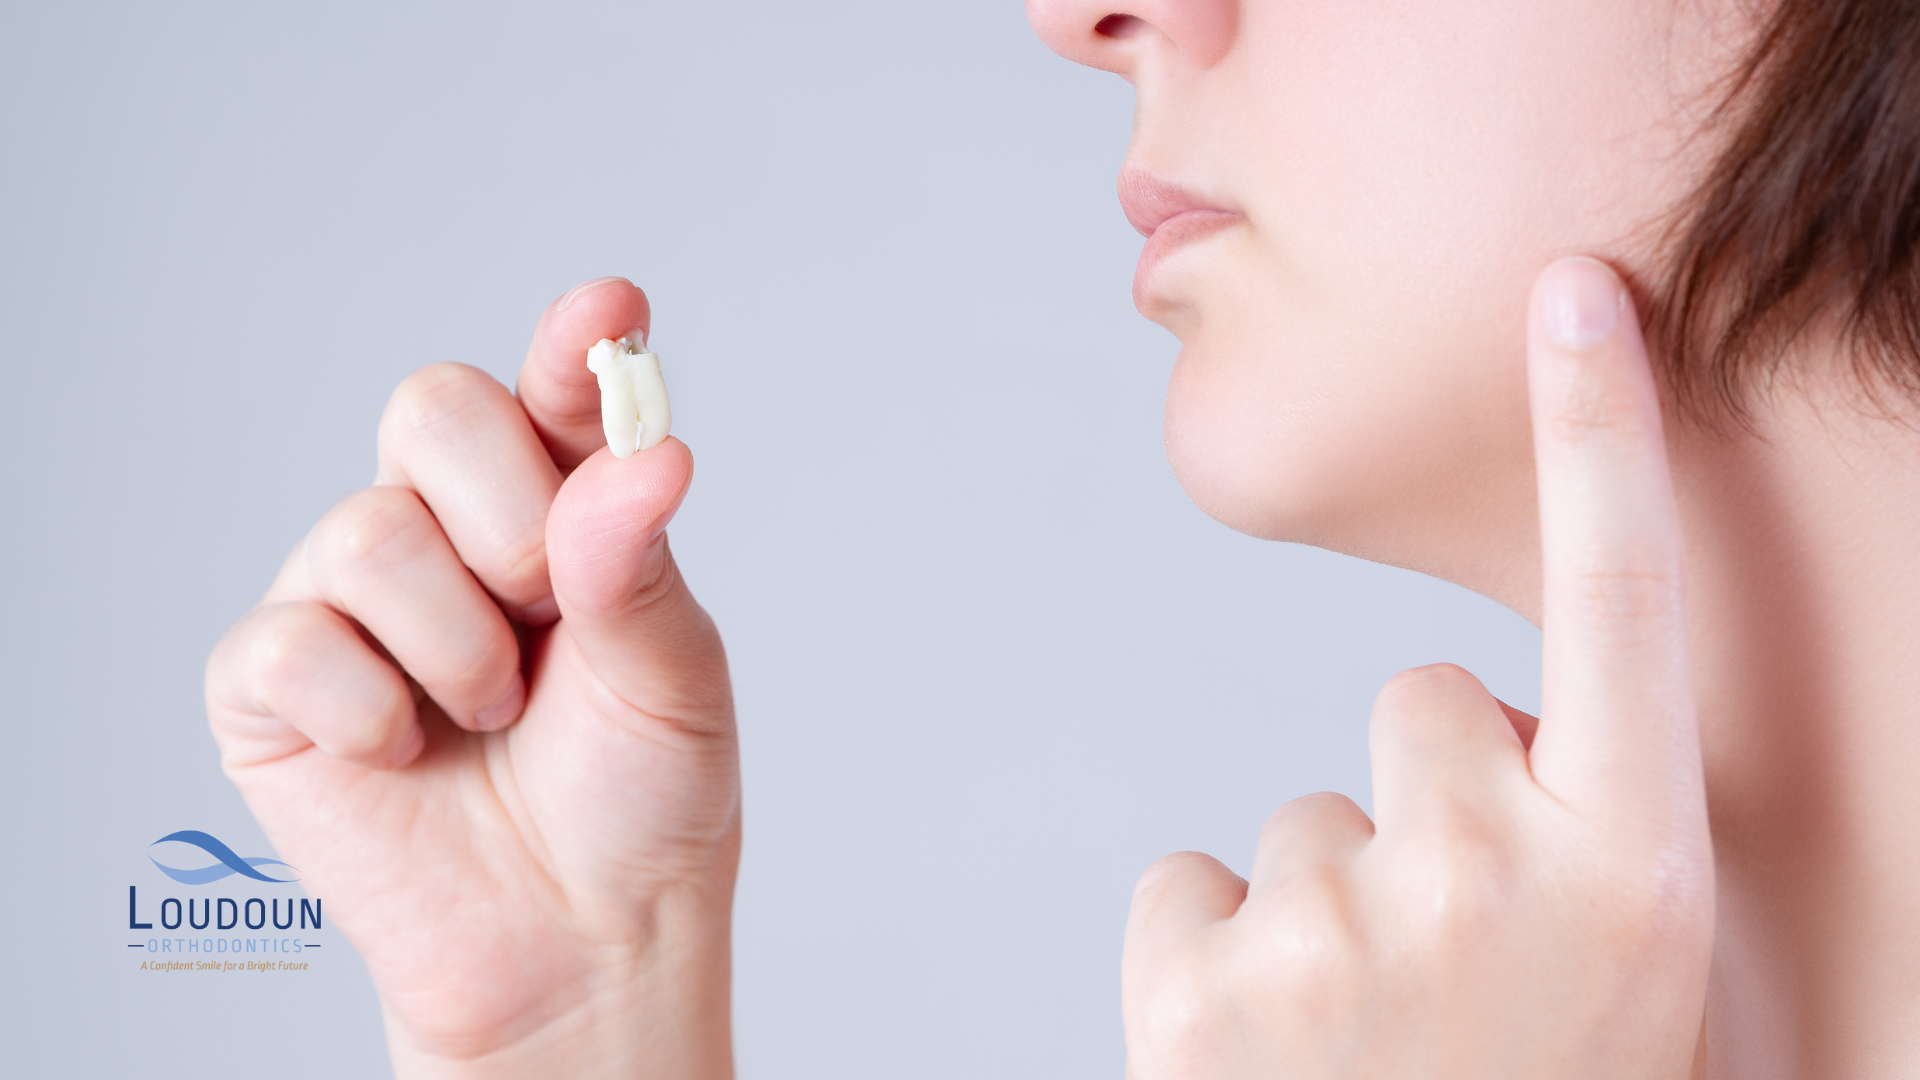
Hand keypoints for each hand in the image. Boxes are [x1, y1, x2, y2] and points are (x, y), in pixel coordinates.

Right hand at [206, 278, 736, 1078]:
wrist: (580, 936)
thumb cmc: (637, 796)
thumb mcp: (673, 681)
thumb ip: (638, 567)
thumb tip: (646, 456)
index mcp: (560, 506)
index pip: (555, 393)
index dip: (574, 345)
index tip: (608, 311)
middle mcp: (447, 528)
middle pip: (430, 406)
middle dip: (505, 517)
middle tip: (543, 614)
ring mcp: (351, 596)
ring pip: (366, 531)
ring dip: (457, 647)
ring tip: (493, 717)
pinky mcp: (273, 682)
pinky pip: (292, 639)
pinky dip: (369, 710)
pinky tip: (409, 752)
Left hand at [1122, 257, 1712, 1076]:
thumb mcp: (1628, 990)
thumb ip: (1591, 847)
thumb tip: (1493, 737)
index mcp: (1636, 872)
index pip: (1624, 604)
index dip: (1603, 435)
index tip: (1575, 292)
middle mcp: (1495, 871)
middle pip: (1416, 709)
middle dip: (1426, 803)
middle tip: (1451, 962)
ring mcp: (1340, 924)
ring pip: (1298, 817)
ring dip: (1321, 907)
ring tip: (1363, 1048)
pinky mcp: (1199, 978)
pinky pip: (1187, 877)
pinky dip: (1209, 953)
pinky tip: (1256, 1056)